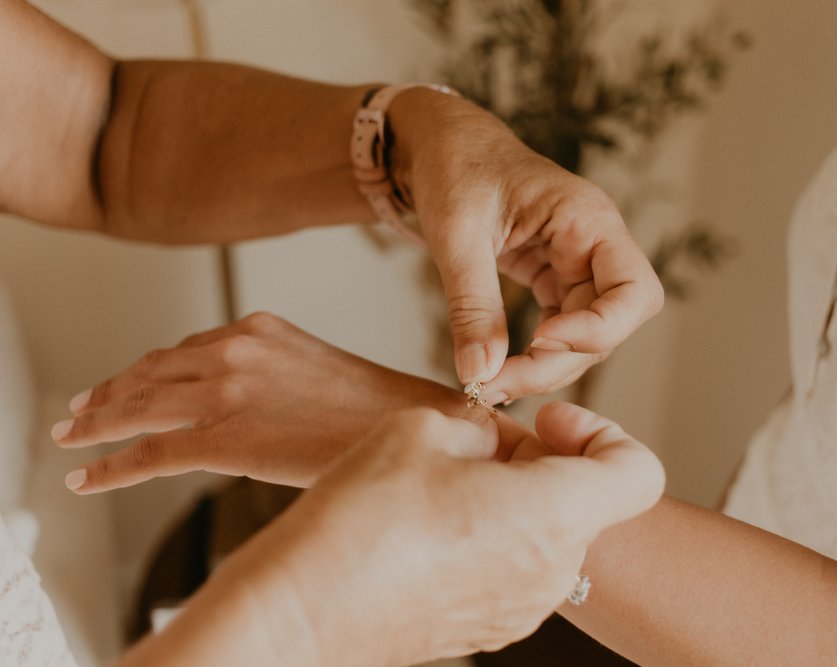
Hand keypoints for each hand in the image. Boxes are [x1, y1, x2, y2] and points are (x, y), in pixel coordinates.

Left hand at [51, 311, 470, 492]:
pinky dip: (110, 468)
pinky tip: (89, 478)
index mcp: (257, 328)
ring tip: (73, 439)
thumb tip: (242, 405)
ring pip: (136, 409)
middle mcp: (233, 350)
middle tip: (81, 409)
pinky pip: (148, 454)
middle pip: (149, 373)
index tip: (122, 382)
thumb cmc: (373, 407)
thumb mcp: (313, 369)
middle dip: (108, 393)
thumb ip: (267, 374)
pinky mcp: (221, 439)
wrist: (408, 425)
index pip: (182, 349)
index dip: (142, 370)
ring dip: (97, 426)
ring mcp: (224, 393)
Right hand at [126, 404, 663, 666]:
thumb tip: (493, 443)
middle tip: (487, 445)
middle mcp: (551, 570)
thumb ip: (482, 430)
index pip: (639, 471)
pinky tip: (434, 524)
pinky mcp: (489, 627)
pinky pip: (516, 568)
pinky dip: (495, 536)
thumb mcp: (423, 429)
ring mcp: (521, 607)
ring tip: (450, 482)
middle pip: (587, 500)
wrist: (307, 608)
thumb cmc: (362, 522)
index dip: (602, 431)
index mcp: (553, 512)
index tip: (549, 421)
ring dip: (519, 498)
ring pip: (549, 534)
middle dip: (547, 461)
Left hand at [392, 89, 663, 401]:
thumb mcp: (457, 235)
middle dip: (559, 361)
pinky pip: (561, 329)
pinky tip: (498, 367)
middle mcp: (595, 244)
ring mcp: (578, 264)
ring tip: (488, 382)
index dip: (598, 330)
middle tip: (495, 384)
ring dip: (545, 367)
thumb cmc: (454, 167)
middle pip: (610, 326)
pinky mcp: (555, 279)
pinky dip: (534, 355)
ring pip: (587, 336)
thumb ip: (471, 306)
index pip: (634, 291)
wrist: (441, 146)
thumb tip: (479, 373)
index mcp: (588, 219)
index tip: (539, 342)